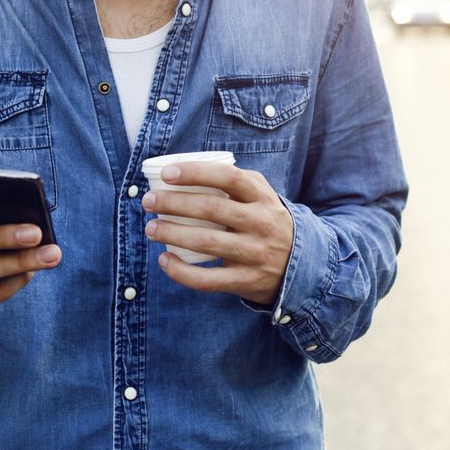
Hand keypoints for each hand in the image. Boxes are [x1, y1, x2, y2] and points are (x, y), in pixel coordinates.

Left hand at [142, 163, 292, 306]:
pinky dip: (181, 271)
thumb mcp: (264, 197)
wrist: (301, 265)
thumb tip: (192, 168)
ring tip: (150, 228)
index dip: (195, 173)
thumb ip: (238, 180)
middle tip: (148, 202)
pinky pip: (208, 279)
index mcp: (263, 198)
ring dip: (172, 234)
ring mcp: (254, 254)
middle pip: (212, 209)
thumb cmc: (269, 222)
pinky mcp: (246, 281)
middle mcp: (261, 224)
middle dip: (174, 203)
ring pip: (206, 242)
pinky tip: (165, 260)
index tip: (166, 174)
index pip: (228, 178)